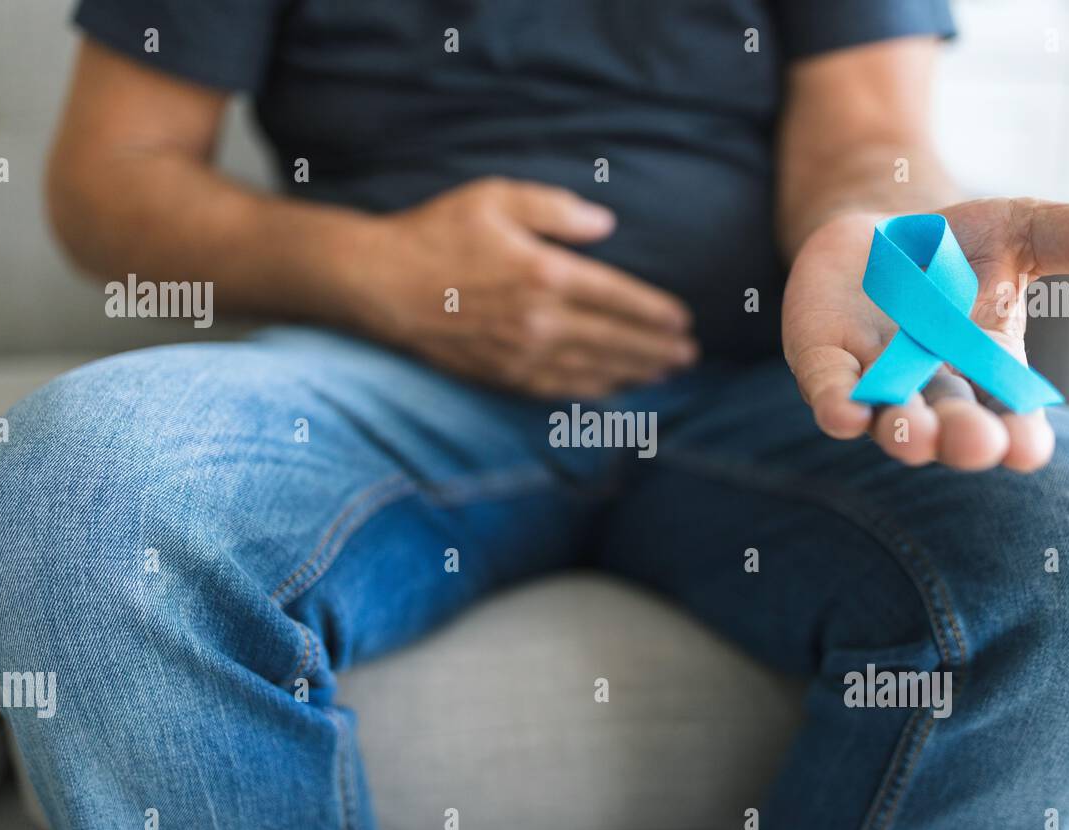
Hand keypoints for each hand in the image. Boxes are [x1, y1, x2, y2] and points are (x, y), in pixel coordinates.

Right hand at [346, 177, 695, 397]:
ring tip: (665, 373)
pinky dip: (593, 392)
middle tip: (690, 355)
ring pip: (593, 370)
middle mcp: (539, 321)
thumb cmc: (435, 234)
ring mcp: (521, 355)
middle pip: (615, 340)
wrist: (378, 285)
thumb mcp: (494, 198)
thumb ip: (555, 208)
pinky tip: (613, 390)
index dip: (655, 312)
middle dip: (657, 349)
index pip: (618, 298)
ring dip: (635, 373)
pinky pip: (560, 390)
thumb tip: (606, 225)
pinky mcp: (502, 376)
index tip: (683, 320)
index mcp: (544, 274)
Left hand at [783, 198, 1068, 470]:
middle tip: (973, 445)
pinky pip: (830, 390)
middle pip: (950, 424)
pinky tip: (843, 415)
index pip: (1010, 414)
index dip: (1017, 434)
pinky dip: (838, 403)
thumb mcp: (1028, 232)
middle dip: (961, 436)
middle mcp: (933, 387)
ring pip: (889, 417)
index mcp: (989, 369)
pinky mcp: (824, 361)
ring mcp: (876, 378)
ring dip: (901, 430)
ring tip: (915, 438)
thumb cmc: (959, 247)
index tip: (1025, 449)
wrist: (876, 233)